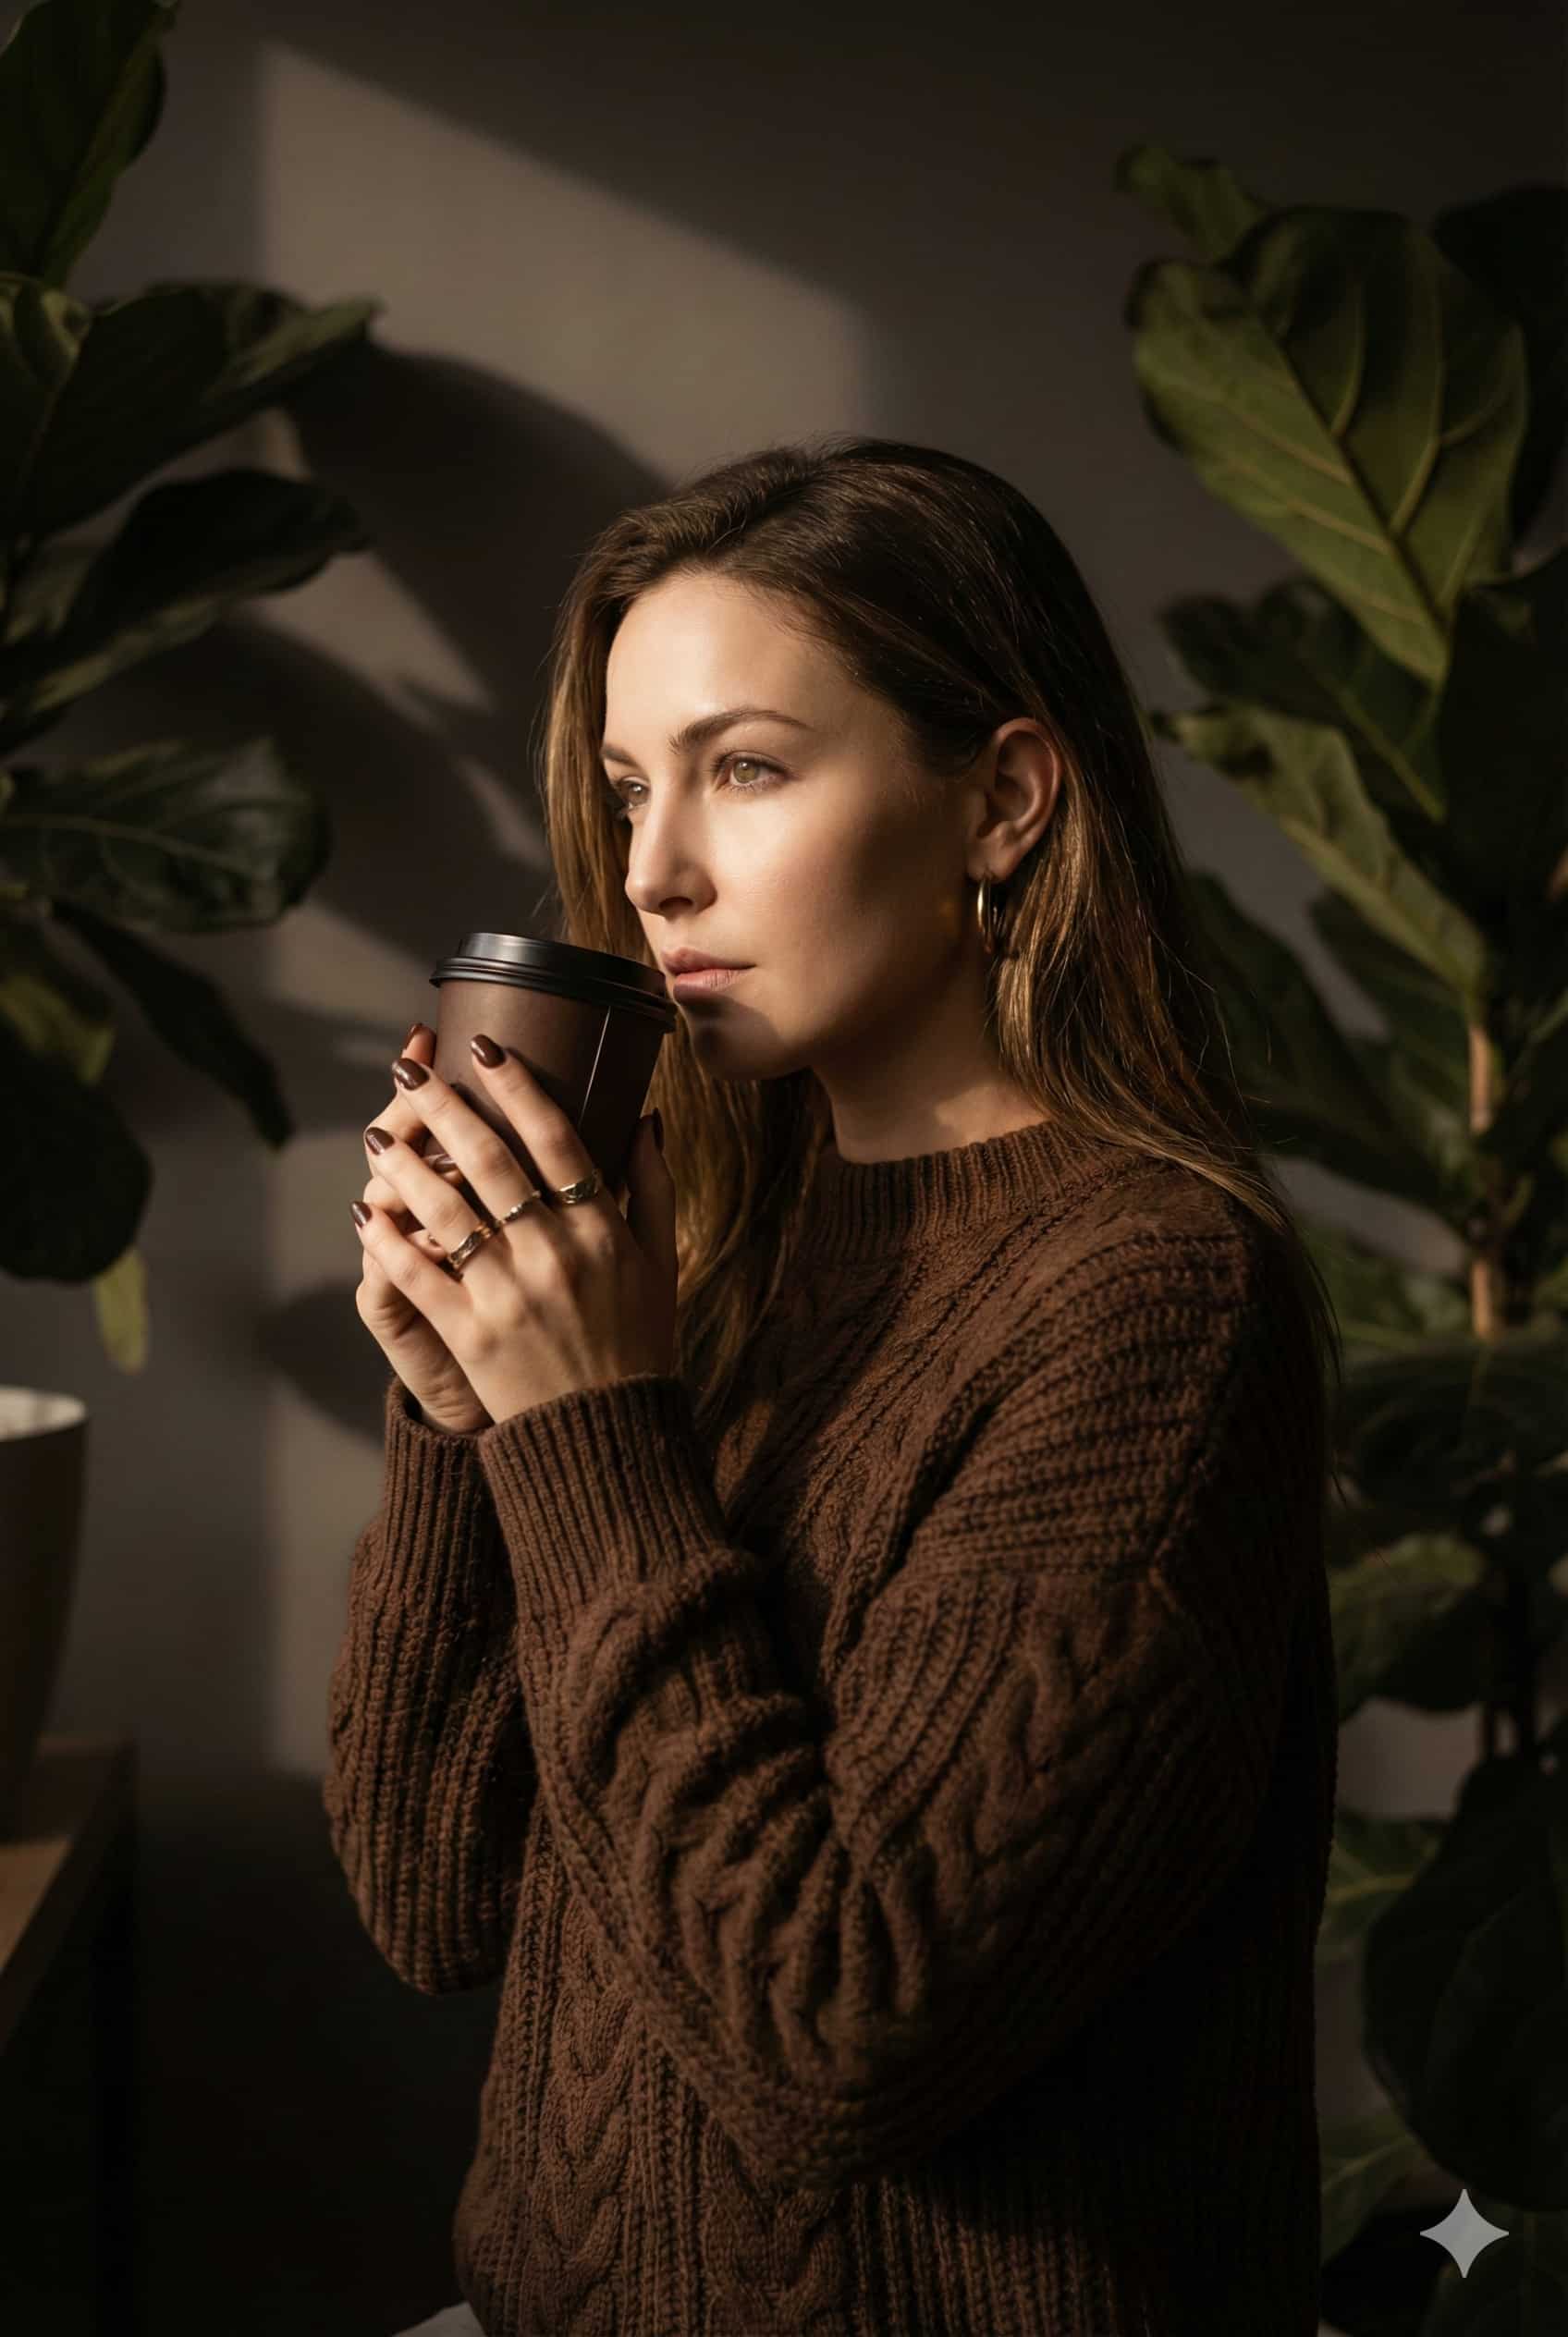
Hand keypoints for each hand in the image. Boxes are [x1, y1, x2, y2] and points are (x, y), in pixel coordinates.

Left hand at [351, 1033, 677, 1427]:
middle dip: (441, 1108)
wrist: (606, 1434)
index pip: (557, 1137)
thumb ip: (655, 1186)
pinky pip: (419, 1273)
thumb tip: (646, 1118)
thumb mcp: (662, 1262)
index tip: (486, 1049)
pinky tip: (367, 1213)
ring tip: (378, 1134)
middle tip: (407, 1071)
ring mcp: (509, 1293)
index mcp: (602, 1228)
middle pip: (489, 1160)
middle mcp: (555, 1252)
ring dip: (403, 1165)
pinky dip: (388, 1240)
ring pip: (444, 1209)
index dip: (517, 1087)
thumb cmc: (638, 1343)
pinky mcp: (471, 1332)